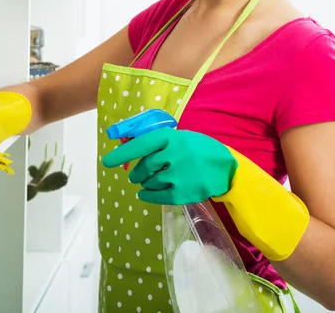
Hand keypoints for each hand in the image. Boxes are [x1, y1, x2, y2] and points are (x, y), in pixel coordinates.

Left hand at [102, 127, 237, 204]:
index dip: (123, 153)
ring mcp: (178, 175)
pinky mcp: (183, 193)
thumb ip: (159, 144)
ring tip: (152, 181)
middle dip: (138, 173)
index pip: (141, 144)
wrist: (226, 168)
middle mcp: (173, 155)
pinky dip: (148, 196)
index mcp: (171, 138)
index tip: (107, 161)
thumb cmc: (199, 150)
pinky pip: (157, 196)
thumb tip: (130, 151)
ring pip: (150, 182)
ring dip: (146, 183)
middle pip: (144, 167)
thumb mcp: (181, 138)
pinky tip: (145, 194)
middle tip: (137, 176)